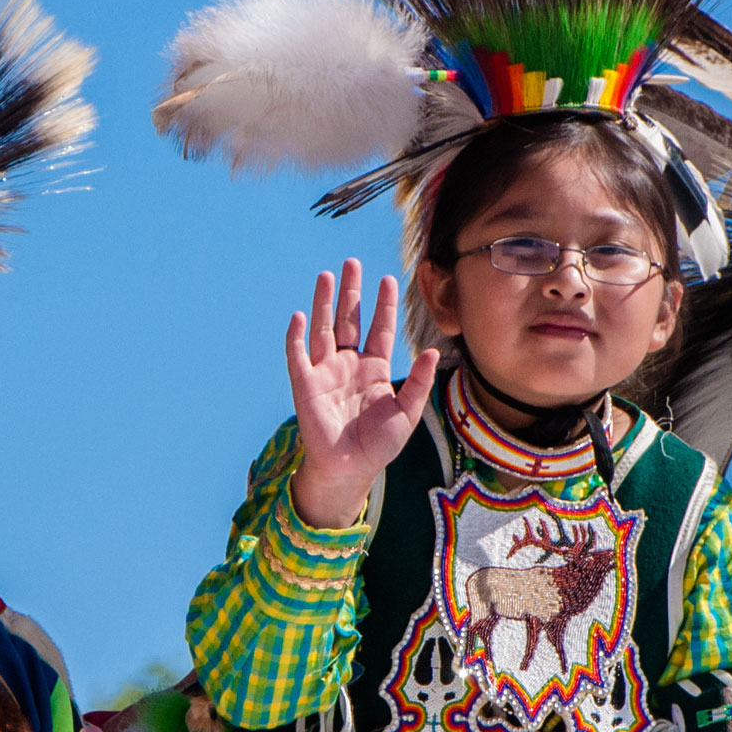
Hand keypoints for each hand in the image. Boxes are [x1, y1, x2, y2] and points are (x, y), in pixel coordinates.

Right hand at [284, 260, 442, 528]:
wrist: (350, 468)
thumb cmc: (380, 445)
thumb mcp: (407, 413)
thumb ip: (420, 382)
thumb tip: (435, 352)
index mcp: (374, 369)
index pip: (379, 329)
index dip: (383, 305)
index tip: (387, 279)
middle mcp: (349, 365)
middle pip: (349, 319)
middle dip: (351, 292)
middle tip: (351, 263)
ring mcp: (326, 372)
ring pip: (324, 329)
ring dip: (323, 302)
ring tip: (325, 275)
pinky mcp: (305, 385)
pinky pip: (298, 356)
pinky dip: (297, 336)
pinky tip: (299, 316)